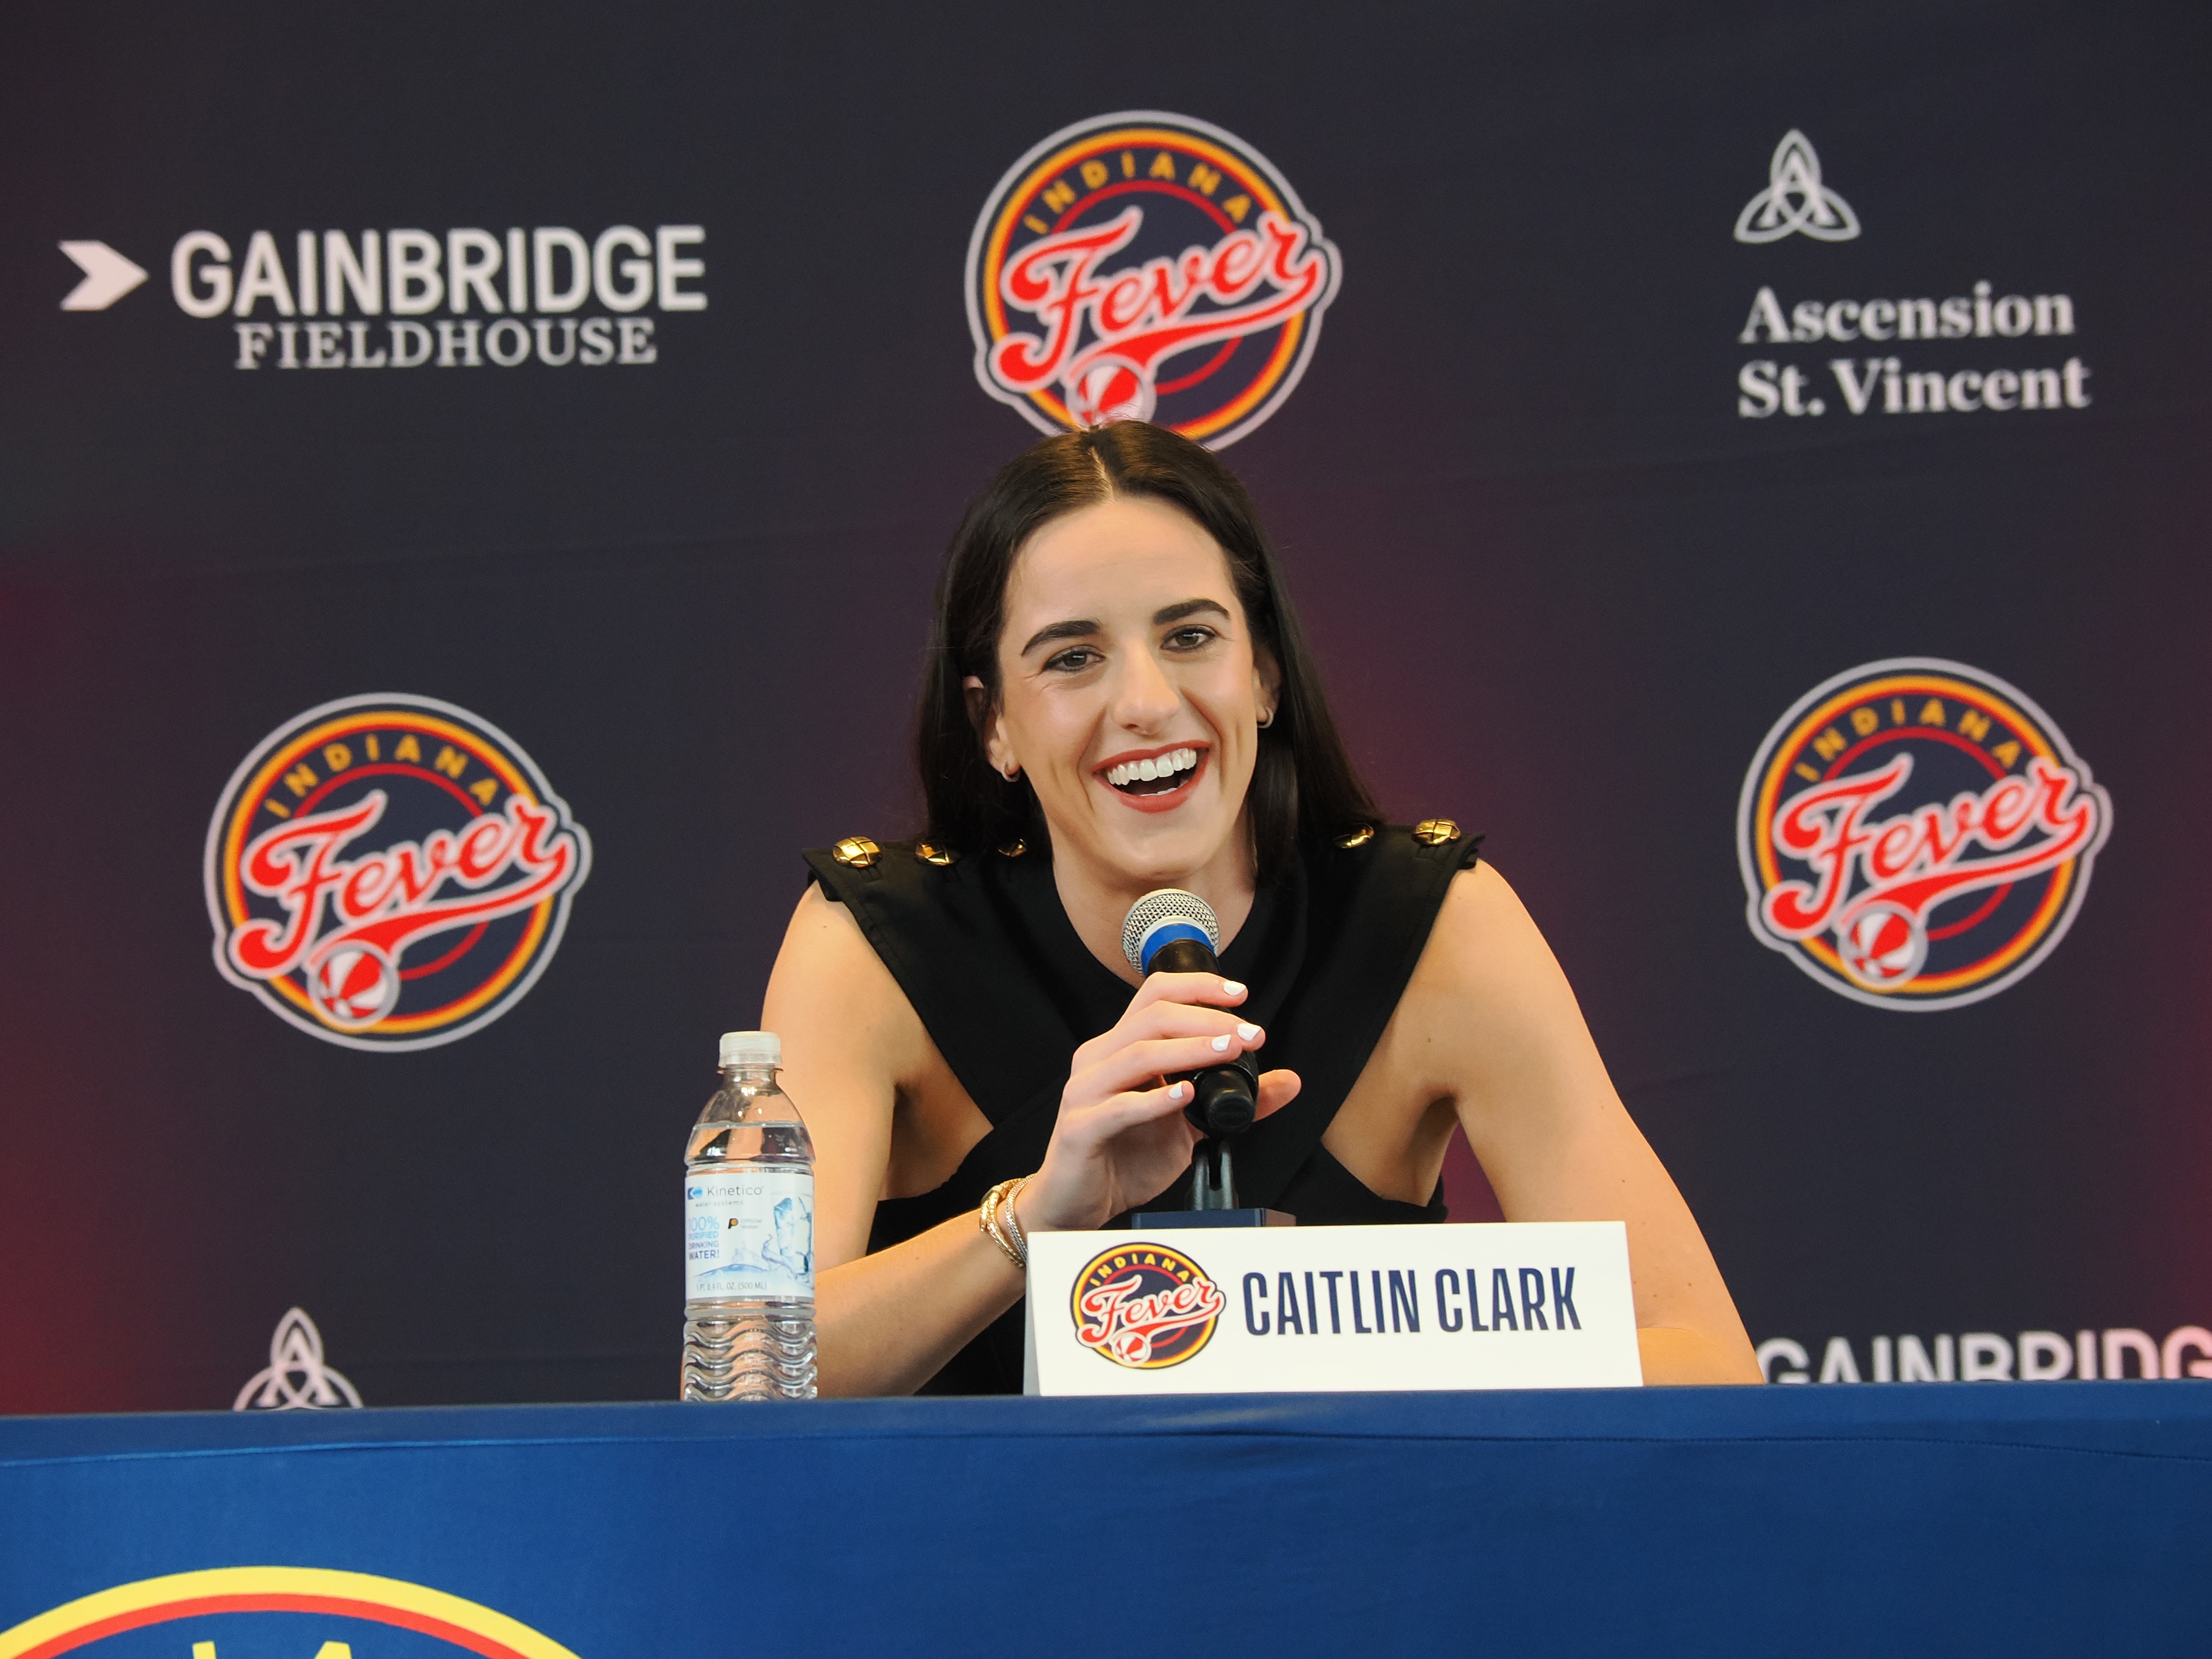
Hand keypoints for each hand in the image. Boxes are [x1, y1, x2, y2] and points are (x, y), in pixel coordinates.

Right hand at [1018, 973, 1300, 1232]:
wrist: (1077, 1203)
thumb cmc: (1124, 1157)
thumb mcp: (1190, 1126)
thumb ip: (1234, 1101)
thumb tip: (1289, 1081)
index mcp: (1121, 1048)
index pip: (1156, 996)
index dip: (1198, 987)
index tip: (1240, 995)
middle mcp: (1099, 1059)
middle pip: (1152, 1016)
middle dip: (1206, 1020)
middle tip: (1248, 1035)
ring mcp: (1085, 1092)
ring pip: (1138, 1054)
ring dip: (1189, 1051)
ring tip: (1227, 1053)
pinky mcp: (1080, 1128)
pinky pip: (1118, 1107)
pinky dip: (1155, 1100)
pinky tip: (1184, 1097)